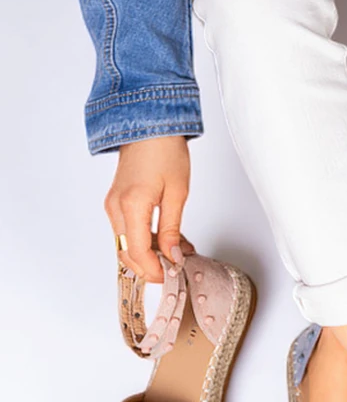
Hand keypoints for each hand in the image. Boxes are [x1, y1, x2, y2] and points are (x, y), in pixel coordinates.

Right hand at [104, 136, 195, 282]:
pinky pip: (127, 231)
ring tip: (177, 251)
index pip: (138, 252)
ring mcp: (113, 205)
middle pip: (127, 253)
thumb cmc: (165, 151)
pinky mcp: (115, 202)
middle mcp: (116, 207)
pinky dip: (144, 240)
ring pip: (126, 244)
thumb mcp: (178, 192)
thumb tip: (172, 255)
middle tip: (175, 269)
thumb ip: (173, 228)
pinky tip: (166, 239)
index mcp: (132, 205)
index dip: (153, 270)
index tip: (170, 276)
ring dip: (149, 254)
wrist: (148, 125)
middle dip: (150, 267)